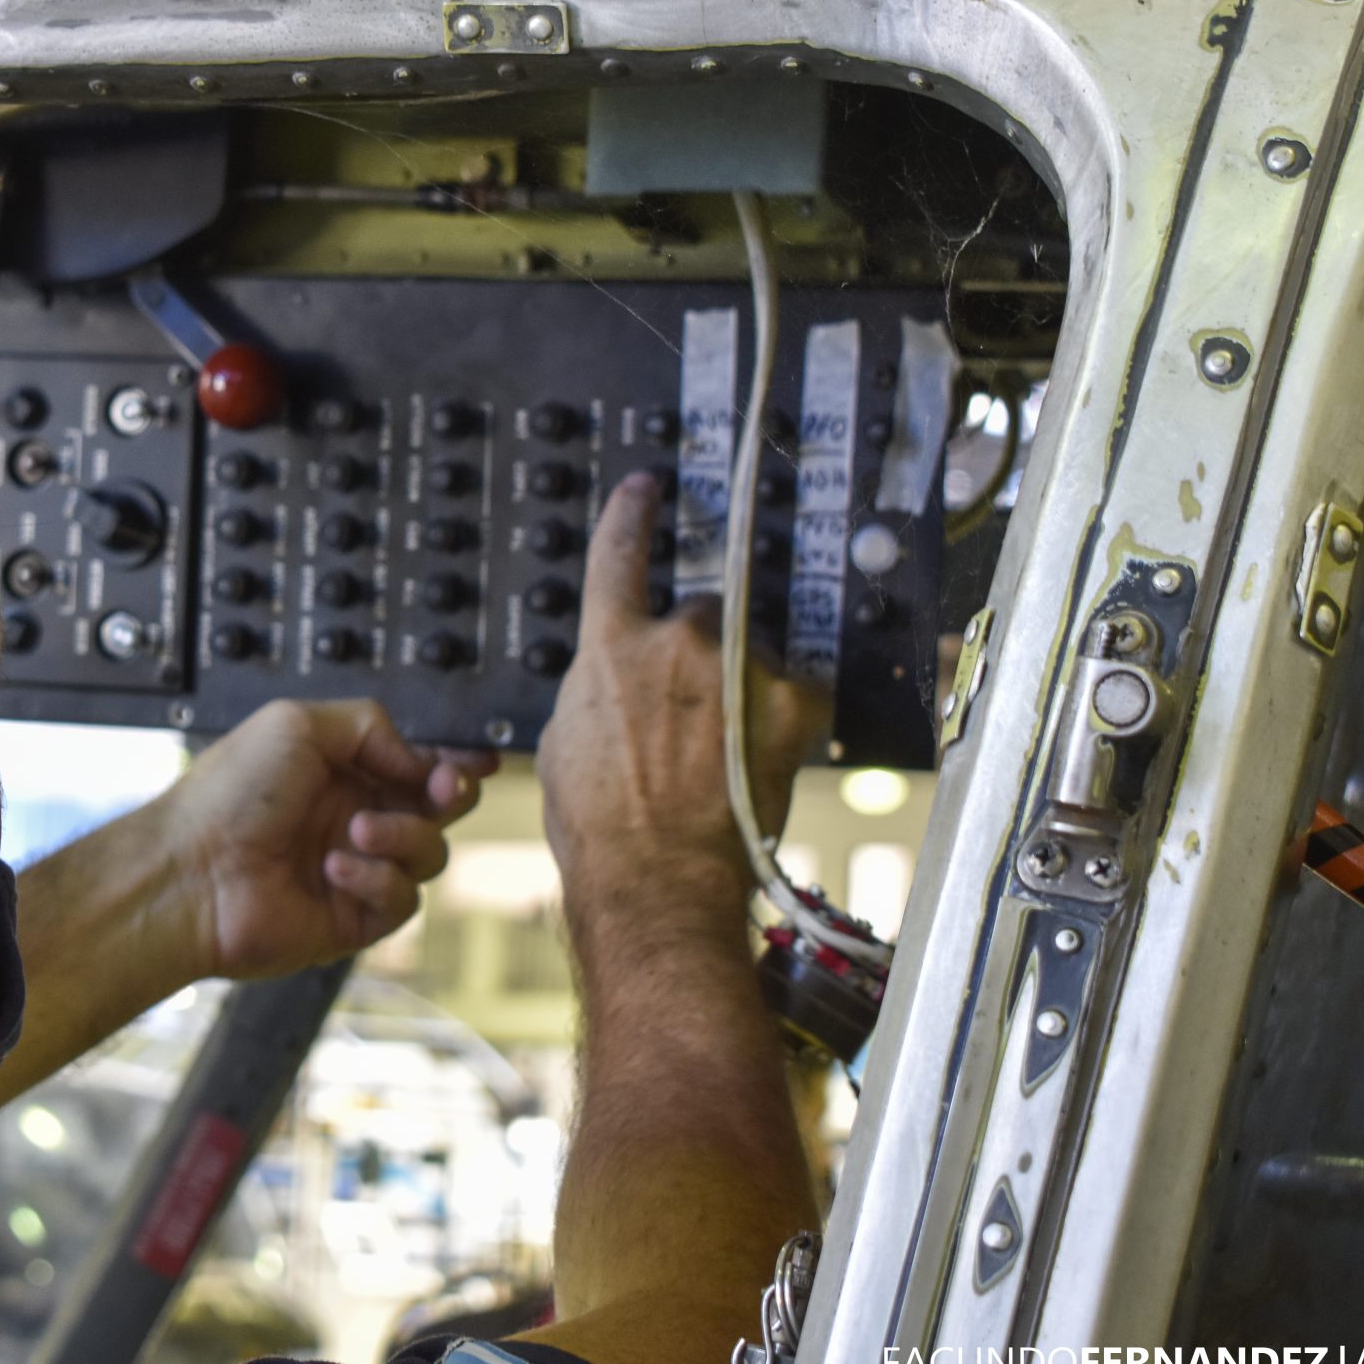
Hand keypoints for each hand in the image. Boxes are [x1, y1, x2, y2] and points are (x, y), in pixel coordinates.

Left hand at [152, 700, 497, 981]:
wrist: (191, 872)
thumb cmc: (229, 794)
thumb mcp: (296, 723)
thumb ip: (369, 725)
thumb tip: (417, 756)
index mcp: (340, 770)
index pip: (416, 763)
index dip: (450, 761)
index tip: (473, 759)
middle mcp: (353, 818)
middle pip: (437, 808)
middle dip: (450, 793)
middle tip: (443, 788)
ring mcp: (356, 870)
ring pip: (429, 853)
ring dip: (404, 836)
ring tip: (356, 830)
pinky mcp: (354, 919)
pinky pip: (402, 900)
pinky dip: (377, 878)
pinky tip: (335, 868)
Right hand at [537, 472, 824, 934]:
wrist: (655, 877)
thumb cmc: (600, 825)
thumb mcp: (564, 743)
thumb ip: (594, 690)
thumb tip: (613, 683)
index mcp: (610, 647)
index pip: (619, 555)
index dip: (632, 514)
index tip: (646, 487)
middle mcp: (675, 641)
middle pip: (702, 614)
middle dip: (701, 652)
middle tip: (693, 713)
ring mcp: (736, 667)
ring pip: (751, 653)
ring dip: (743, 684)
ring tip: (727, 751)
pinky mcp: (788, 701)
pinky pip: (799, 688)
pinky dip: (788, 713)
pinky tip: (765, 755)